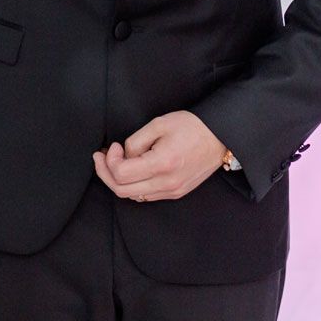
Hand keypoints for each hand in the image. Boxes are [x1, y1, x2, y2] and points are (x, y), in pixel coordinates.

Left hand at [92, 111, 226, 202]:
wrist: (220, 137)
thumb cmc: (191, 126)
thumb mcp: (159, 124)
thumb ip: (135, 141)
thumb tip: (123, 156)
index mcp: (163, 164)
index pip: (121, 174)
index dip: (109, 160)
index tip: (114, 146)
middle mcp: (167, 183)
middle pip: (122, 190)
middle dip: (105, 173)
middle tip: (101, 156)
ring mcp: (172, 191)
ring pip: (132, 196)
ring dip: (118, 180)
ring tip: (114, 161)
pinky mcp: (176, 193)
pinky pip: (145, 196)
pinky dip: (133, 185)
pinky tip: (132, 169)